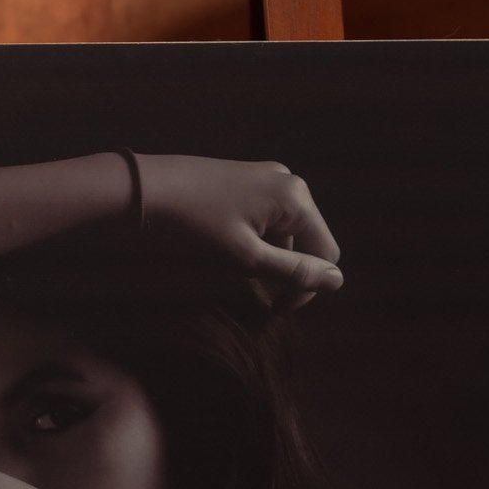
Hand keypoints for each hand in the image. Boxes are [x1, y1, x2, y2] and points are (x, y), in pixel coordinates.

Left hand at [135, 154, 344, 318]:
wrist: (151, 188)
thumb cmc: (198, 224)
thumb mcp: (247, 257)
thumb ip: (294, 271)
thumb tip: (337, 281)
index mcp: (296, 198)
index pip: (326, 253)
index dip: (307, 287)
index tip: (276, 309)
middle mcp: (290, 183)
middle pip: (308, 242)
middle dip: (289, 273)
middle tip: (259, 297)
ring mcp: (269, 179)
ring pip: (287, 233)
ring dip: (272, 260)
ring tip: (239, 274)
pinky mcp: (250, 181)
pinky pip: (270, 220)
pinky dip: (260, 243)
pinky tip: (233, 253)